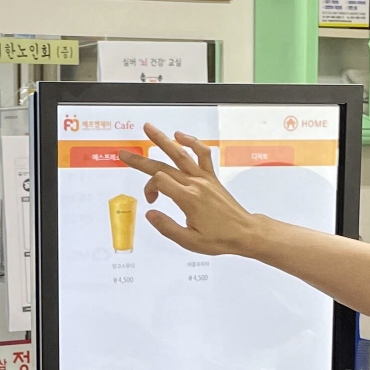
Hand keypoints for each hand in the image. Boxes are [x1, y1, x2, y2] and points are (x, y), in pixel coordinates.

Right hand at [116, 123, 261, 258]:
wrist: (244, 233)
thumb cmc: (219, 238)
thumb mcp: (189, 241)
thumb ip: (167, 227)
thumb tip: (150, 213)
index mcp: (188, 199)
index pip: (160, 182)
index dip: (149, 189)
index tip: (152, 201)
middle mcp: (196, 184)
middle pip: (163, 166)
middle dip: (141, 161)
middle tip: (125, 154)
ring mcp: (204, 178)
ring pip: (181, 154)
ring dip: (163, 140)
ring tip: (149, 128)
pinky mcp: (211, 177)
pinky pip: (202, 154)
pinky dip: (192, 142)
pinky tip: (180, 136)